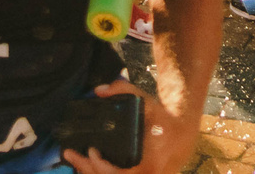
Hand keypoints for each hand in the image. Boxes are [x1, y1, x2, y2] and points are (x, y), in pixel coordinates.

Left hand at [62, 78, 179, 173]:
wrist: (183, 131)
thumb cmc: (163, 118)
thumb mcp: (145, 101)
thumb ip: (123, 91)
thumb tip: (99, 90)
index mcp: (150, 163)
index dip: (101, 166)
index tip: (91, 150)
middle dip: (88, 169)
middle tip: (71, 155)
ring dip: (92, 173)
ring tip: (76, 161)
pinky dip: (103, 173)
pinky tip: (88, 166)